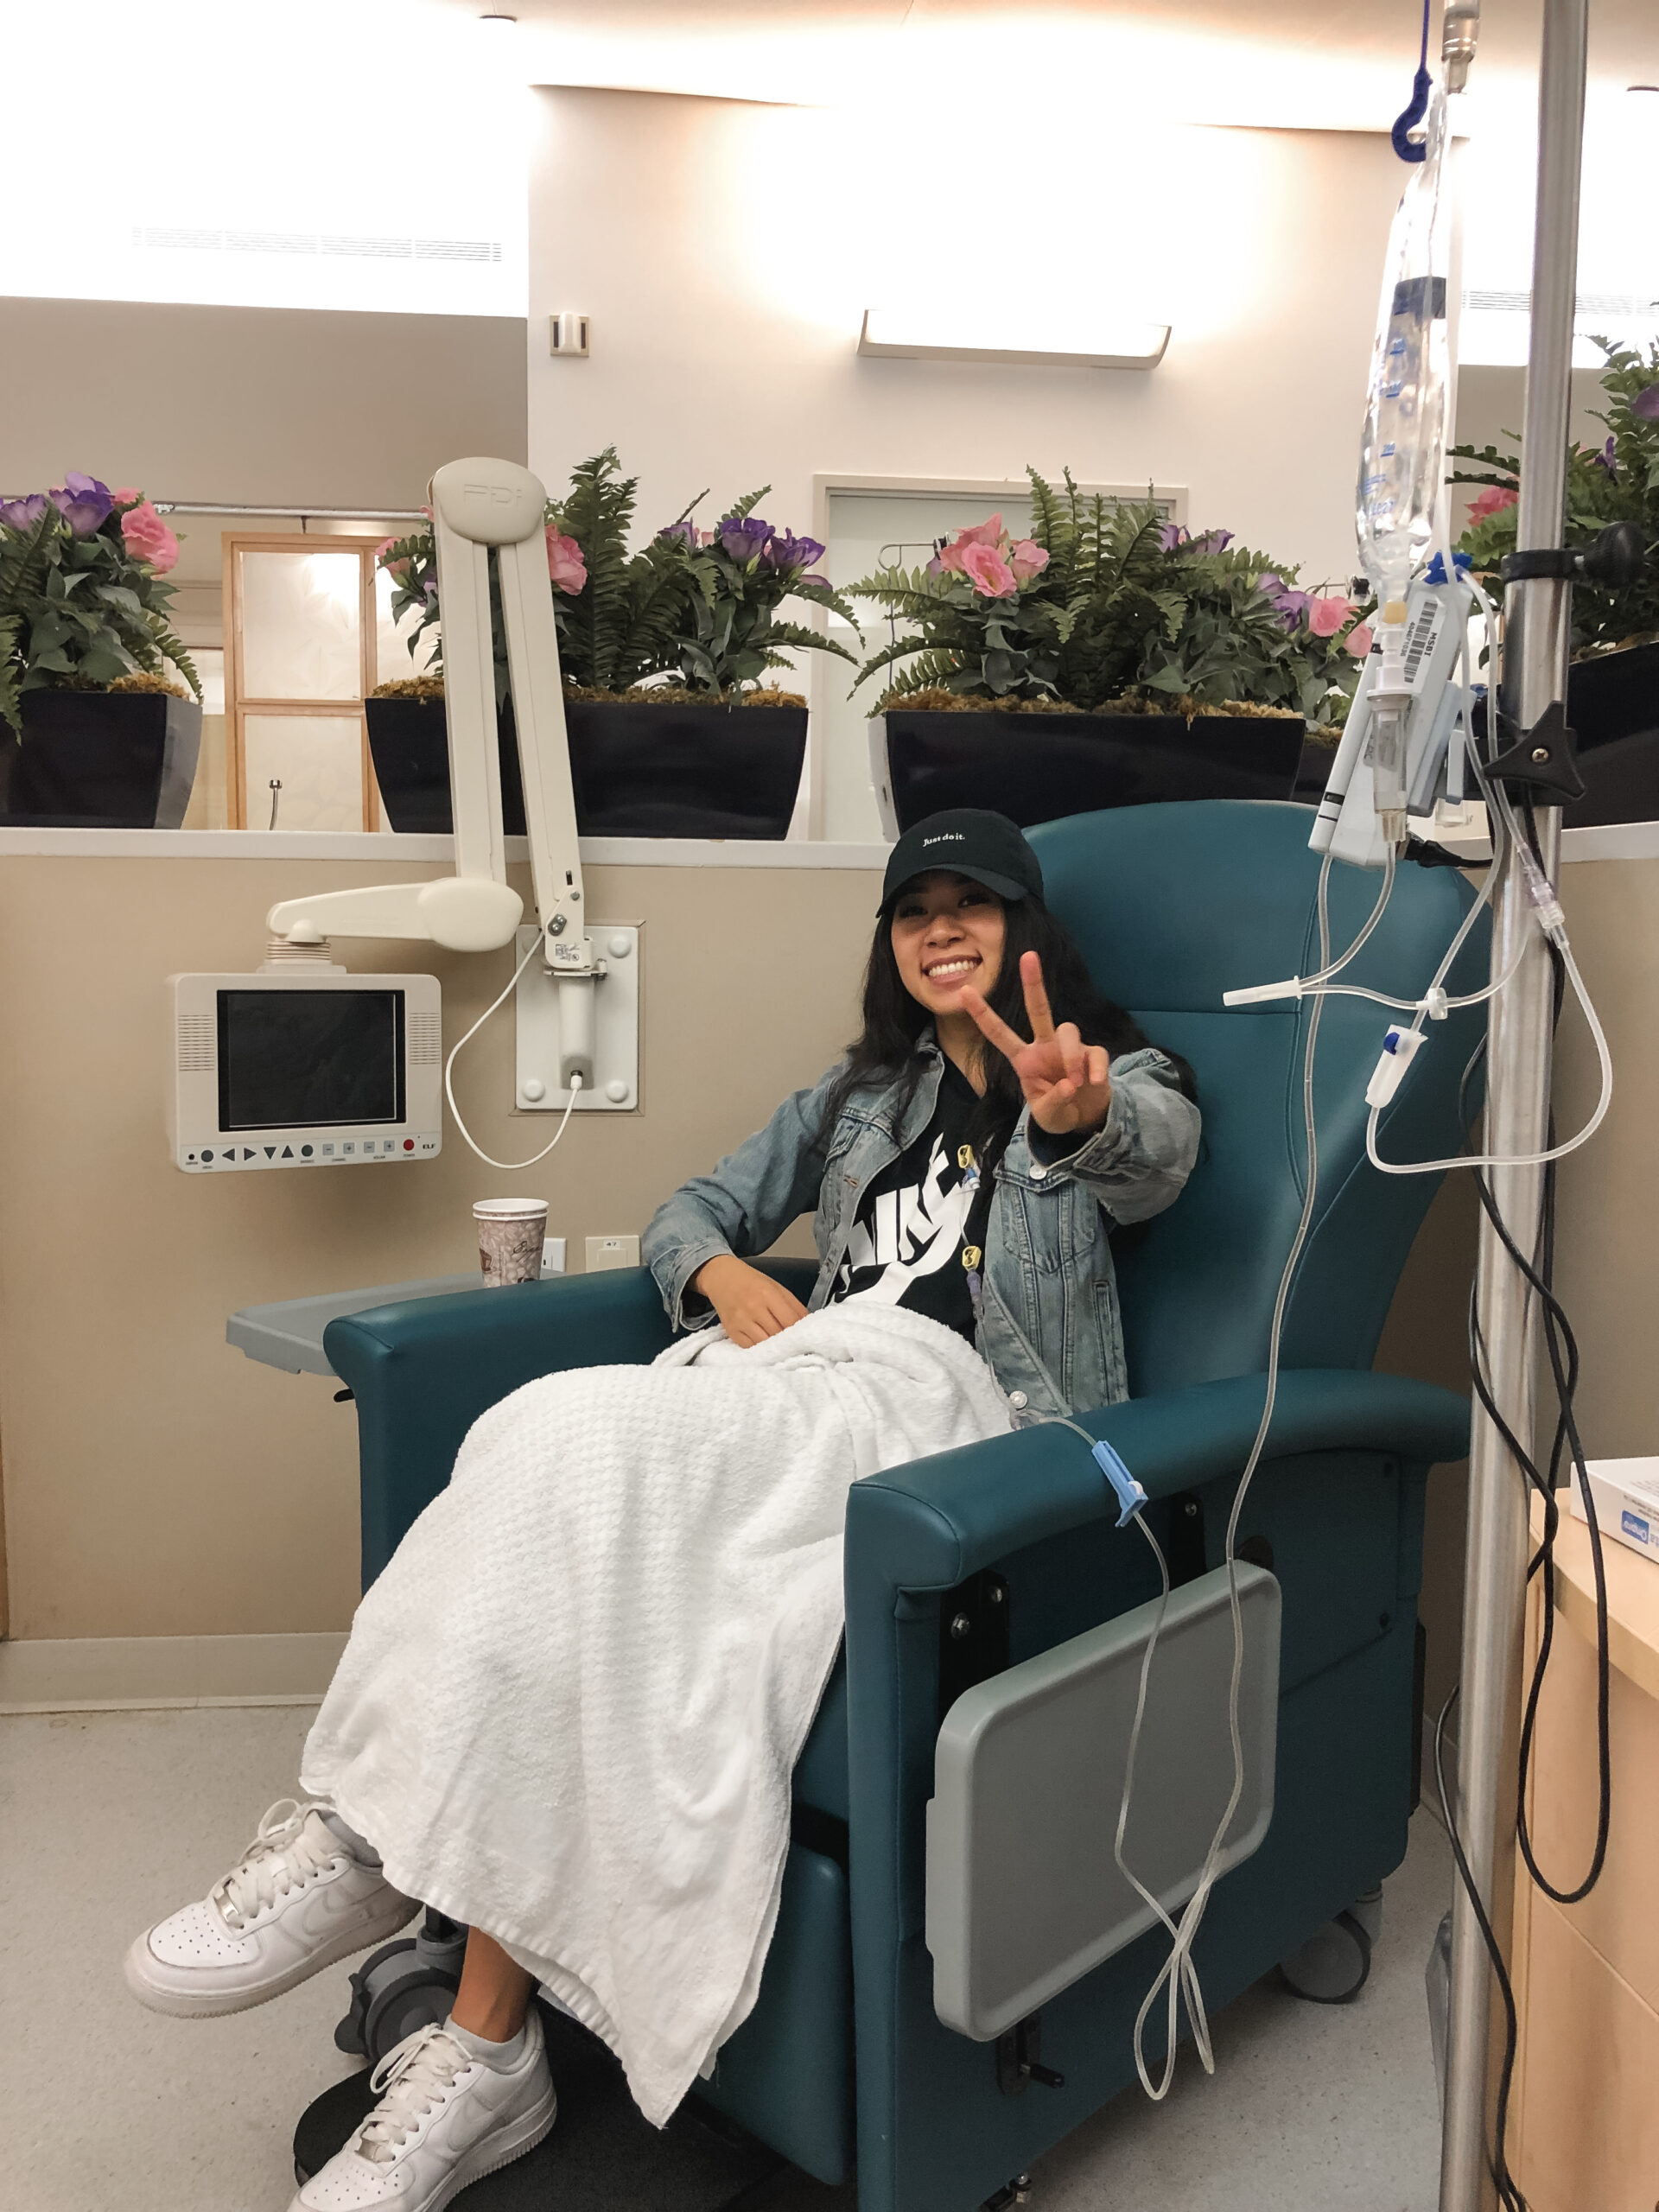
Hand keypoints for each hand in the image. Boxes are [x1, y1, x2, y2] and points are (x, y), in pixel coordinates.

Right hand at [691, 1255, 808, 1348]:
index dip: (800, 1332)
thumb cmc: (752, 1283)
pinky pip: (750, 1347)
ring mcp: (741, 1321)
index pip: (790, 1321)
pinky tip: (765, 1346)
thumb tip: (809, 1325)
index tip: (806, 1337)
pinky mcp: (732, 1331)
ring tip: (782, 1347)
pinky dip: (760, 1349)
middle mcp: (753, 1308)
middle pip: (778, 1334)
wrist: (722, 1278)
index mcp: (768, 1294)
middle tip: (796, 1344)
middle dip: (789, 1341)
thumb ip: (794, 1306)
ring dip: (775, 1347)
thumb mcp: (777, 1287)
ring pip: (765, 1344)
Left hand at [960, 951, 1112, 1136]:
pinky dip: (1094, 1068)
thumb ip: (1054, 1102)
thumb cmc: (1057, 1111)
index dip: (982, 1014)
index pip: (999, 1033)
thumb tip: (1070, 1085)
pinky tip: (1093, 1083)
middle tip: (1028, 955)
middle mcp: (1044, 1046)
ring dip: (1070, 1057)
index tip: (963, 991)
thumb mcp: (1047, 1115)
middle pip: (1038, 1009)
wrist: (1084, 1119)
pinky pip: (1094, 1052)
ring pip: (1068, 1030)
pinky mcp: (1092, 1053)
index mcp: (1024, 1059)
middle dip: (1033, 982)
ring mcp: (1069, 1047)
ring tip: (1075, 1083)